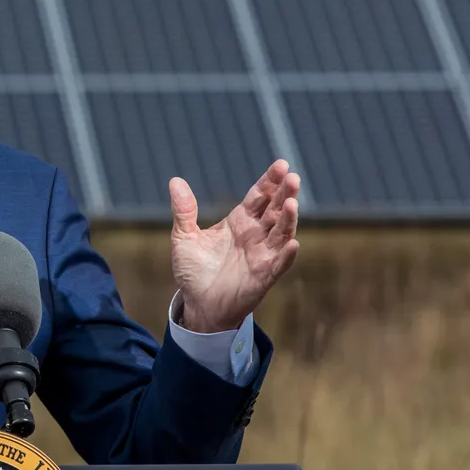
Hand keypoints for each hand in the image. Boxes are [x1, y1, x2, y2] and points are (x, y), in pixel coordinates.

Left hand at [169, 159, 299, 333]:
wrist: (198, 304)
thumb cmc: (194, 271)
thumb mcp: (183, 237)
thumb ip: (184, 211)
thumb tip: (175, 181)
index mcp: (239, 221)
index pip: (259, 196)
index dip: (270, 181)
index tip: (281, 164)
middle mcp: (255, 234)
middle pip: (275, 209)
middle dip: (284, 193)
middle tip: (292, 177)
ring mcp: (262, 254)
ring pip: (281, 233)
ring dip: (288, 219)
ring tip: (291, 202)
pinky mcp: (264, 276)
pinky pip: (279, 264)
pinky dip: (287, 254)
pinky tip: (293, 243)